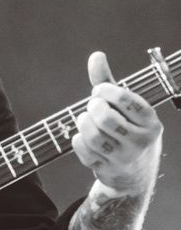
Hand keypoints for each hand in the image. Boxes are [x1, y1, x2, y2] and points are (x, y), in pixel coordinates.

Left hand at [72, 51, 162, 196]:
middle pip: (106, 118)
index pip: (126, 100)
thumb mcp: (125, 108)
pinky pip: (84, 151)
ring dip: (83, 123)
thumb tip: (96, 55)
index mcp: (150, 122)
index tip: (99, 91)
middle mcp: (141, 141)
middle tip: (92, 107)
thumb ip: (108, 82)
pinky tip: (82, 137)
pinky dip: (78, 140)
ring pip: (94, 136)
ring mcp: (124, 158)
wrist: (134, 174)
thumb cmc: (127, 130)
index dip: (105, 90)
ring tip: (85, 119)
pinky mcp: (107, 169)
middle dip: (93, 107)